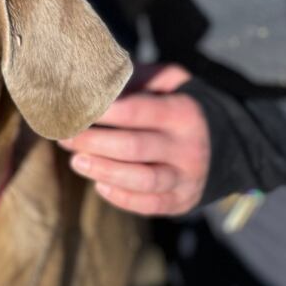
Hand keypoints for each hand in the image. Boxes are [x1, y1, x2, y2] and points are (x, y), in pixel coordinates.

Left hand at [59, 64, 210, 215]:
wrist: (221, 141)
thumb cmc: (175, 104)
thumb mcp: (166, 82)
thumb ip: (136, 80)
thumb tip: (92, 80)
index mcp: (182, 112)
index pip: (136, 112)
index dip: (102, 112)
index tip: (73, 110)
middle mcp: (188, 147)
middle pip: (134, 147)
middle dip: (93, 143)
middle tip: (64, 137)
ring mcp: (187, 177)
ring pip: (142, 180)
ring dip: (104, 171)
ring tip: (75, 162)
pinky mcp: (182, 200)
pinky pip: (150, 205)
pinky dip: (122, 198)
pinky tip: (99, 185)